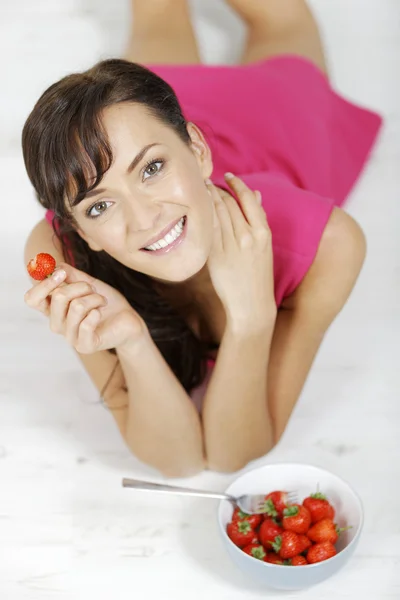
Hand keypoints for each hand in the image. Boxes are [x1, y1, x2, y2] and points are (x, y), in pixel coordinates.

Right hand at [24, 263, 145, 352]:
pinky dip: (97, 312)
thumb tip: (54, 265)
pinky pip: (86, 324)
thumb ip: (70, 275)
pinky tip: (101, 313)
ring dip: (94, 298)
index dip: (44, 284)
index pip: (32, 299)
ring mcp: (70, 337)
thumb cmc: (105, 302)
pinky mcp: (84, 346)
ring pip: (77, 307)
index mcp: (53, 309)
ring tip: (102, 301)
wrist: (128, 320)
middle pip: (58, 297)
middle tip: (92, 289)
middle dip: (80, 286)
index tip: (62, 273)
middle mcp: (57, 324)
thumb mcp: (87, 284)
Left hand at [206, 174, 275, 330]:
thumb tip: (255, 194)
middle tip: (206, 181)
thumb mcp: (265, 245)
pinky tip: (198, 209)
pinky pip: (208, 229)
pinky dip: (203, 216)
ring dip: (207, 199)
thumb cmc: (258, 274)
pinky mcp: (215, 255)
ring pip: (217, 213)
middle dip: (216, 189)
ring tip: (201, 190)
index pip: (247, 199)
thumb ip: (259, 219)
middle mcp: (247, 237)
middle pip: (229, 203)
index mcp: (263, 232)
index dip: (236, 184)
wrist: (251, 304)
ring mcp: (230, 246)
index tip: (227, 176)